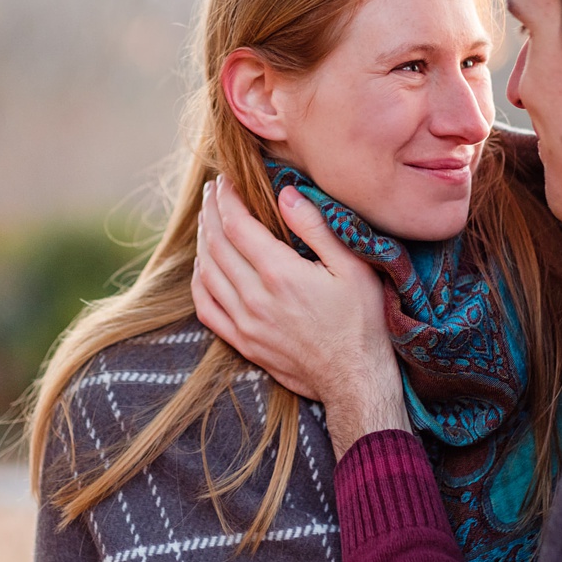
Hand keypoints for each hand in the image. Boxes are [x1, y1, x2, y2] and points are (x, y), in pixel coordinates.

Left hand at [192, 176, 410, 457]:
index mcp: (280, 274)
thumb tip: (286, 193)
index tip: (225, 181)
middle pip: (216, 244)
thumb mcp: (353, 267)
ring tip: (208, 220)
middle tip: (212, 192)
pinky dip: (199, 281)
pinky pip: (206, 307)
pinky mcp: (243, 343)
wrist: (356, 380)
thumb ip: (317, 228)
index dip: (226, 198)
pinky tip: (204, 266)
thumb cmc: (362, 321)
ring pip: (207, 273)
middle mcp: (255, 298)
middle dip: (210, 212)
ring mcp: (245, 324)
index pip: (236, 225)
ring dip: (202, 242)